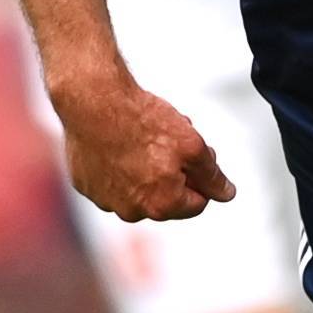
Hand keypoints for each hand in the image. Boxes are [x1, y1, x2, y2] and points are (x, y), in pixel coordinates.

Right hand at [54, 73, 235, 220]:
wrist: (94, 101)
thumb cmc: (143, 122)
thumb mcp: (193, 145)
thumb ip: (212, 175)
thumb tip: (226, 194)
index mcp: (162, 206)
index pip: (198, 202)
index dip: (202, 176)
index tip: (194, 152)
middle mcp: (132, 211)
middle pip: (167, 197)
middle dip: (174, 173)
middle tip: (169, 141)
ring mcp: (104, 200)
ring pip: (139, 189)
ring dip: (147, 170)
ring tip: (143, 137)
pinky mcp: (85, 185)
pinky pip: (111, 180)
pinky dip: (119, 166)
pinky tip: (119, 141)